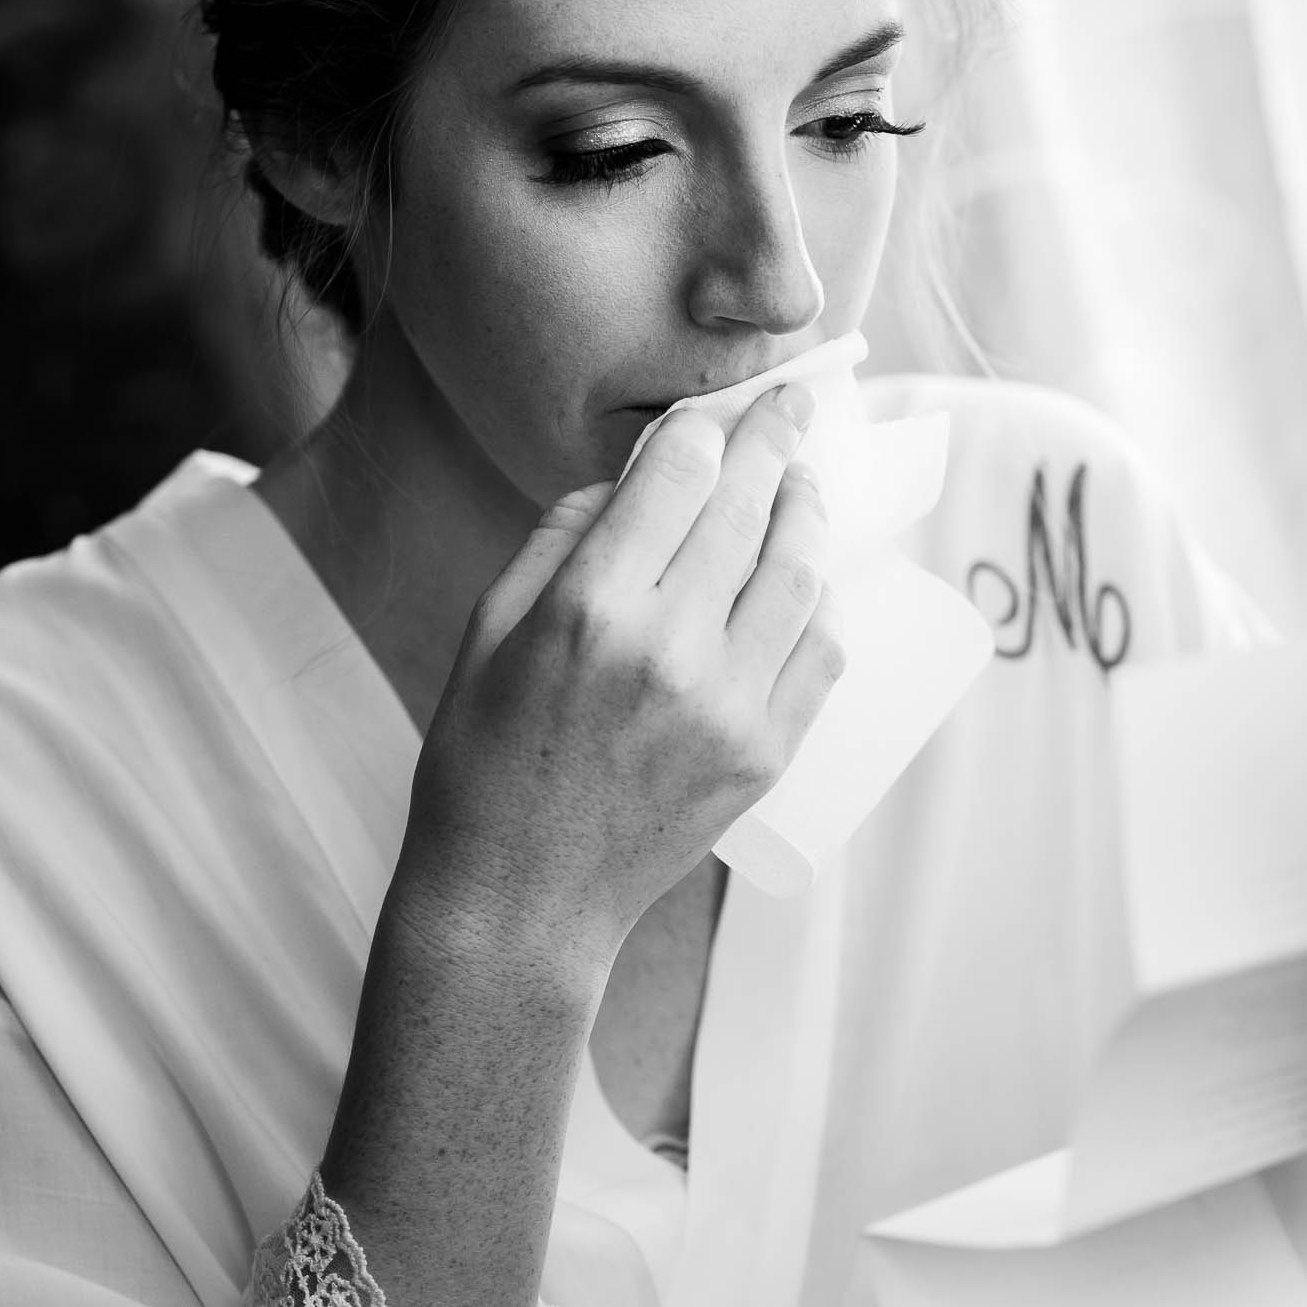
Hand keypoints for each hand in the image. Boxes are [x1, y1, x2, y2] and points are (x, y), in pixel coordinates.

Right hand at [394, 384, 844, 972]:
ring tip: (800, 487)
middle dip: (773, 443)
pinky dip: (817, 604)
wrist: (520, 899)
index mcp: (589, 609)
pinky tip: (798, 582)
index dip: (704, 429)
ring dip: (806, 515)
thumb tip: (640, 471)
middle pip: (748, 510)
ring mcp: (729, 706)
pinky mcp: (766, 753)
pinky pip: (821, 652)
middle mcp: (669, 650)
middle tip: (790, 407)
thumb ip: (564, 535)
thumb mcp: (489, 628)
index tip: (718, 409)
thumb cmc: (485, 759)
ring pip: (800, 573)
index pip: (676, 478)